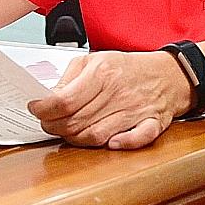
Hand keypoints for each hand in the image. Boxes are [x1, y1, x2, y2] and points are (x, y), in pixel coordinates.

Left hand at [28, 50, 193, 149]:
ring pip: (97, 135)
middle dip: (54, 127)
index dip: (44, 108)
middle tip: (47, 124)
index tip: (36, 109)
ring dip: (76, 139)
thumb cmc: (128, 68)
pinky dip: (122, 144)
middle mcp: (117, 92)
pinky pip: (137, 139)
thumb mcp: (94, 60)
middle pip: (75, 121)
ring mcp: (135, 110)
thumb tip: (49, 98)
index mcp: (103, 73)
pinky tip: (109, 144)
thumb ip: (70, 78)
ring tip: (66, 133)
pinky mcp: (152, 123)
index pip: (64, 99)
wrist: (169, 73)